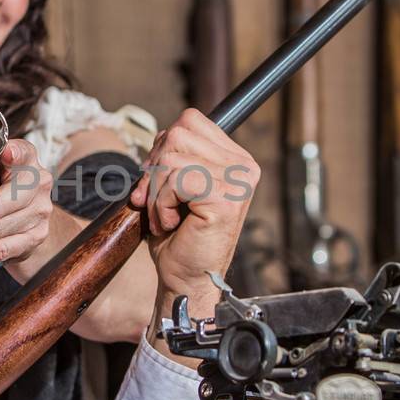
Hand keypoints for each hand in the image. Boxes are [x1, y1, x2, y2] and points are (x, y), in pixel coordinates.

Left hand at [129, 109, 259, 319]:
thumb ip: (174, 157)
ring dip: (157, 192)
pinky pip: (176, 180)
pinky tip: (171, 224)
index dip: (162, 148)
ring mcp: (239, 181)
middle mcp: (244, 166)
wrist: (187, 280)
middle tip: (156, 202)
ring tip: (167, 216)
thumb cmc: (180, 237)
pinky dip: (162, 204)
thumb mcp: (175, 186)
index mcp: (236, 159)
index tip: (156, 181)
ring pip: (172, 158)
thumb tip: (159, 138)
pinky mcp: (226, 199)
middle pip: (178, 133)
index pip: (189, 120)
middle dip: (155, 170)